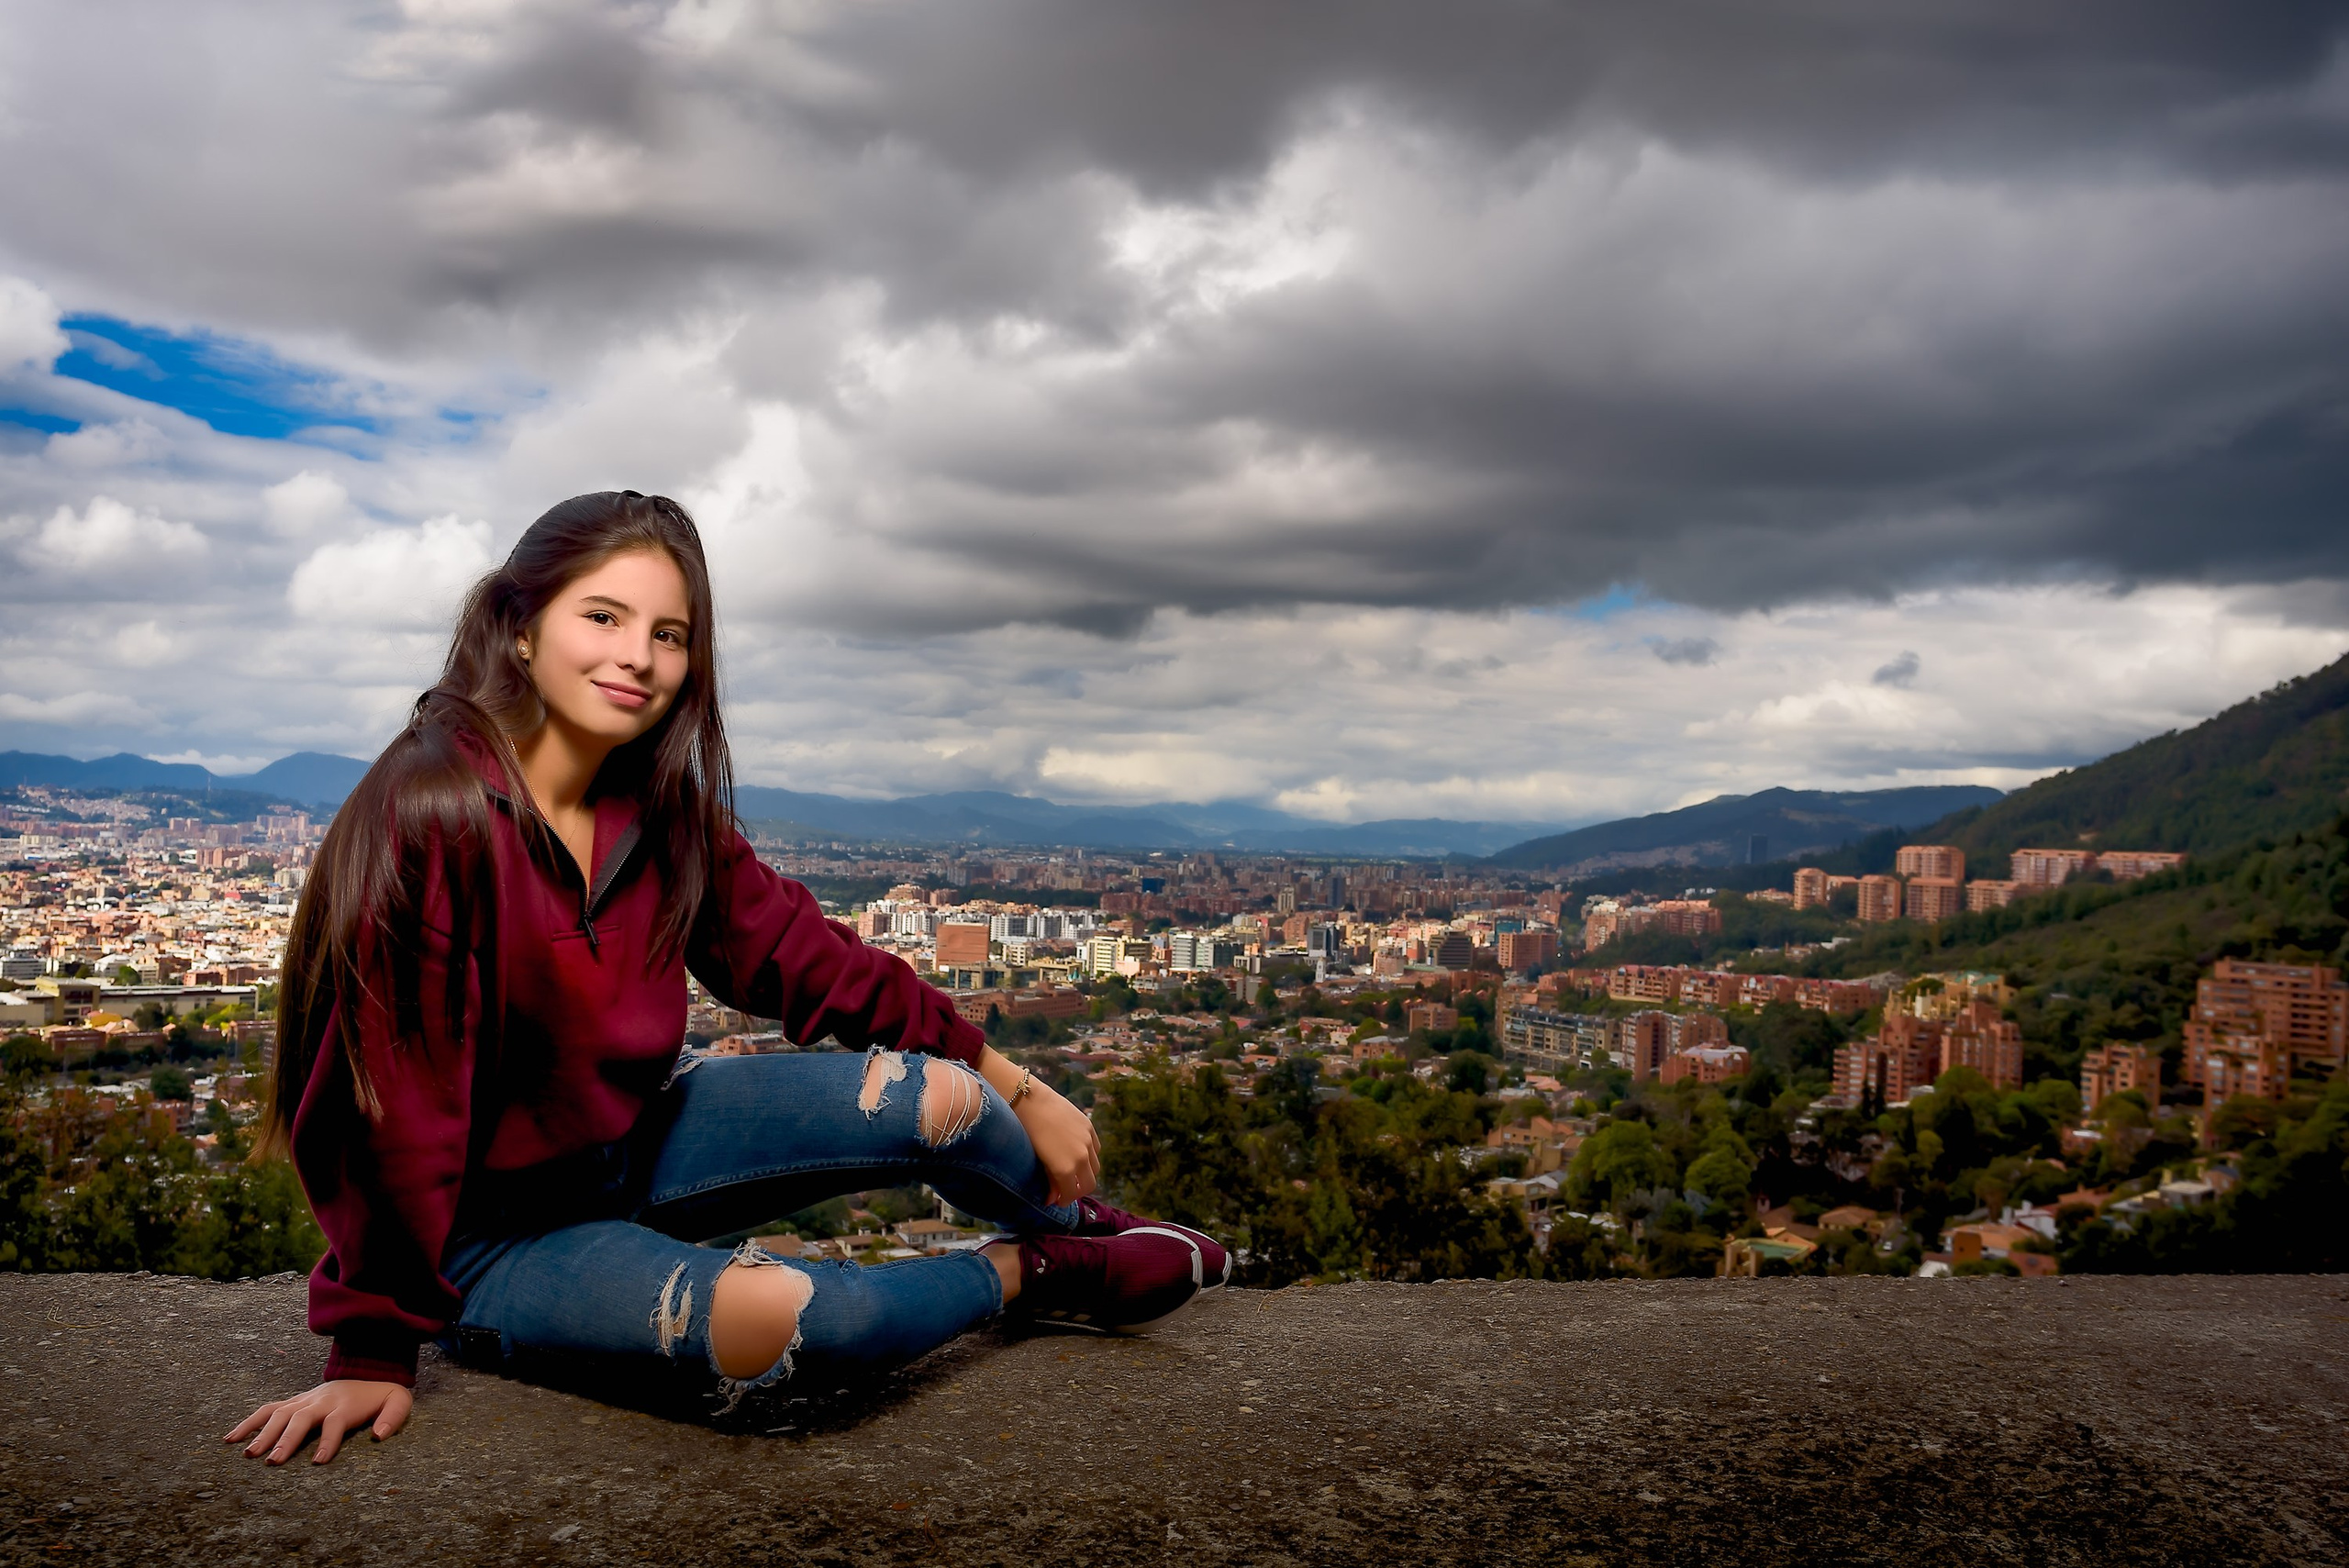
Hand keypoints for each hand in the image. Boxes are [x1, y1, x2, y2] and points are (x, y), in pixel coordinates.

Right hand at [224, 1380, 411, 1465]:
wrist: (367, 1371)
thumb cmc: (381, 1396)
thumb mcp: (398, 1402)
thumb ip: (392, 1418)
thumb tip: (379, 1436)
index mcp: (345, 1405)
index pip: (335, 1423)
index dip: (328, 1442)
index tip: (319, 1461)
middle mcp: (321, 1401)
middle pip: (302, 1418)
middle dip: (287, 1440)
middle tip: (273, 1462)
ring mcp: (304, 1400)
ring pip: (280, 1413)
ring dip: (263, 1433)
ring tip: (248, 1454)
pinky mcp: (292, 1402)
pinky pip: (267, 1409)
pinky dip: (248, 1422)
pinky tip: (230, 1438)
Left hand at [1013, 1077, 1100, 1206]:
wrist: (1030, 1101)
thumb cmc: (1027, 1133)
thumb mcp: (1039, 1161)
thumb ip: (1050, 1181)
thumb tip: (1053, 1198)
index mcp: (1067, 1169)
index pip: (1072, 1194)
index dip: (1064, 1200)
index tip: (1056, 1200)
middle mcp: (1082, 1157)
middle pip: (1089, 1184)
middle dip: (1078, 1191)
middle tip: (1066, 1190)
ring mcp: (1088, 1141)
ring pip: (1096, 1168)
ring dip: (1086, 1174)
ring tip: (1072, 1172)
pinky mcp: (1089, 1127)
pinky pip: (1096, 1149)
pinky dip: (1089, 1157)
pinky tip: (1077, 1154)